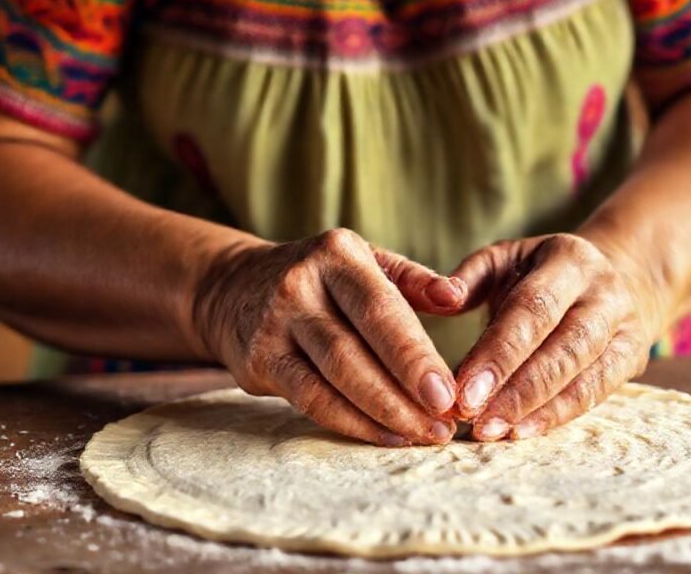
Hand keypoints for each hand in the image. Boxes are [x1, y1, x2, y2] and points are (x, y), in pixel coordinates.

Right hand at [194, 228, 467, 445]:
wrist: (235, 286)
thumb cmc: (321, 278)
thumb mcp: (365, 261)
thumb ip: (412, 280)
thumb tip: (456, 298)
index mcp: (336, 255)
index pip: (381, 310)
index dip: (414, 356)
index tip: (449, 394)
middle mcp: (299, 287)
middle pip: (353, 351)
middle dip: (401, 394)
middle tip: (443, 426)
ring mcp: (274, 326)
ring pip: (330, 381)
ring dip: (380, 416)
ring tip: (421, 436)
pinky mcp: (258, 362)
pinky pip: (309, 400)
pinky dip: (349, 423)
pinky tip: (385, 436)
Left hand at [447, 233, 666, 440]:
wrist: (617, 277)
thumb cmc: (541, 273)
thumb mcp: (506, 259)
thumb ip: (470, 276)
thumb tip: (443, 297)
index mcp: (570, 260)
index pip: (533, 309)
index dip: (499, 352)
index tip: (463, 388)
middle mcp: (604, 292)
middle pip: (563, 347)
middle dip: (516, 388)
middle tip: (473, 417)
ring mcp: (624, 327)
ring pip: (584, 375)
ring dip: (534, 410)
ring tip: (491, 431)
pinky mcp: (632, 358)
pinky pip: (596, 394)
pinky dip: (557, 416)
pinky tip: (521, 432)